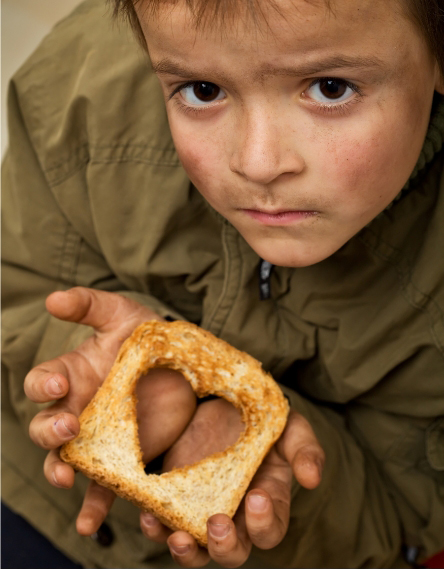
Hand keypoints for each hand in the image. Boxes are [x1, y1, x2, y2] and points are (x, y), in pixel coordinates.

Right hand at [24, 287, 196, 533]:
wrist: (184, 366)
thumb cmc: (147, 337)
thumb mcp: (122, 315)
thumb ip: (89, 305)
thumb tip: (52, 299)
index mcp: (74, 375)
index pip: (43, 382)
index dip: (43, 384)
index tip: (60, 382)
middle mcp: (78, 409)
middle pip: (44, 427)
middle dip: (48, 430)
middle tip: (68, 428)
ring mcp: (97, 438)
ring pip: (64, 460)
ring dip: (58, 470)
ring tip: (67, 478)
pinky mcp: (121, 460)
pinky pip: (102, 488)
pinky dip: (93, 507)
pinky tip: (90, 525)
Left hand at [140, 400, 324, 567]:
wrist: (224, 398)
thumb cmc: (262, 418)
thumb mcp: (289, 427)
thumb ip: (305, 449)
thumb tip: (312, 479)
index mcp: (268, 502)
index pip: (269, 530)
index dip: (264, 523)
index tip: (257, 496)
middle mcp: (236, 514)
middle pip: (233, 551)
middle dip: (226, 546)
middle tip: (217, 524)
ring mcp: (203, 509)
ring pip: (196, 549)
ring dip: (187, 552)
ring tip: (178, 538)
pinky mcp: (175, 497)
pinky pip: (164, 524)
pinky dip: (156, 527)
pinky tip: (150, 515)